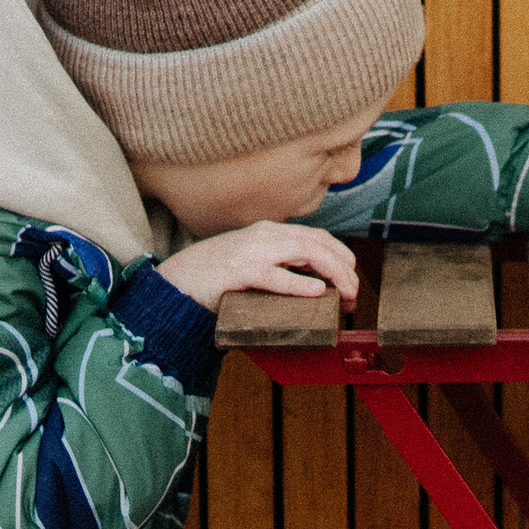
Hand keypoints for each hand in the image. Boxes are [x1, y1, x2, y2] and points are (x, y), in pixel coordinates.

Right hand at [155, 221, 360, 309]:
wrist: (174, 282)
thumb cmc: (215, 277)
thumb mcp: (253, 264)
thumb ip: (280, 266)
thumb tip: (315, 285)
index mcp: (269, 233)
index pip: (319, 237)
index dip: (342, 258)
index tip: (351, 282)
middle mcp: (264, 236)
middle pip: (319, 244)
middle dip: (344, 269)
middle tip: (354, 295)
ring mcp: (251, 252)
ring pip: (305, 253)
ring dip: (332, 275)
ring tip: (345, 295)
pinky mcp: (237, 272)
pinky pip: (274, 276)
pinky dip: (297, 284)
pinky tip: (315, 292)